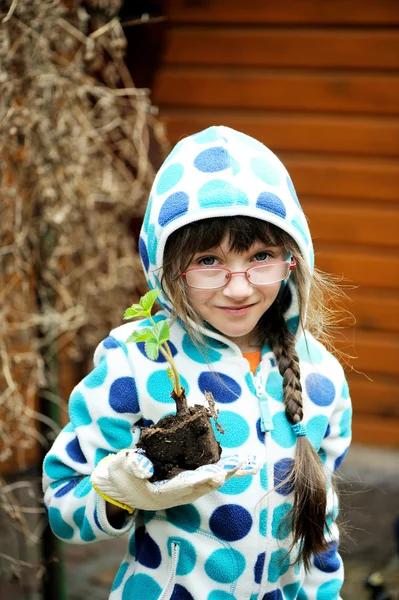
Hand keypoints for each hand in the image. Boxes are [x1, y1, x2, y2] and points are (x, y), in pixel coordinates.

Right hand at [91, 450, 258, 513]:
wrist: (118, 489)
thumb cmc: (119, 476)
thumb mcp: (120, 468)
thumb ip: (132, 465)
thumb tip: (144, 466)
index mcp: (160, 493)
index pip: (184, 485)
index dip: (201, 479)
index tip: (218, 473)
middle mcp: (176, 494)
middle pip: (204, 485)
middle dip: (223, 474)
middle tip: (241, 464)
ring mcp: (183, 490)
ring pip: (210, 481)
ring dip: (229, 472)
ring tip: (248, 462)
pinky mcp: (186, 483)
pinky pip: (209, 476)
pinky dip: (225, 469)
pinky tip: (240, 462)